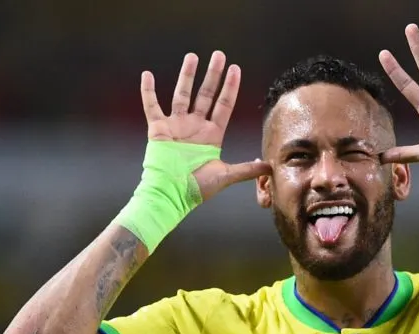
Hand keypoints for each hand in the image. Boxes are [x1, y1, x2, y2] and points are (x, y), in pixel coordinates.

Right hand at [140, 51, 269, 199]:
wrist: (171, 195)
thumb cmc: (197, 188)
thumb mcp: (226, 175)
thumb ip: (248, 170)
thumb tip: (271, 167)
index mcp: (211, 135)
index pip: (224, 104)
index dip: (230, 87)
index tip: (236, 69)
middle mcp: (195, 126)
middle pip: (206, 94)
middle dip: (213, 75)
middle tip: (219, 55)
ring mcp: (176, 126)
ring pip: (182, 94)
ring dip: (187, 76)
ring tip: (192, 57)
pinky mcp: (159, 130)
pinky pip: (152, 106)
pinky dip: (148, 91)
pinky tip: (147, 74)